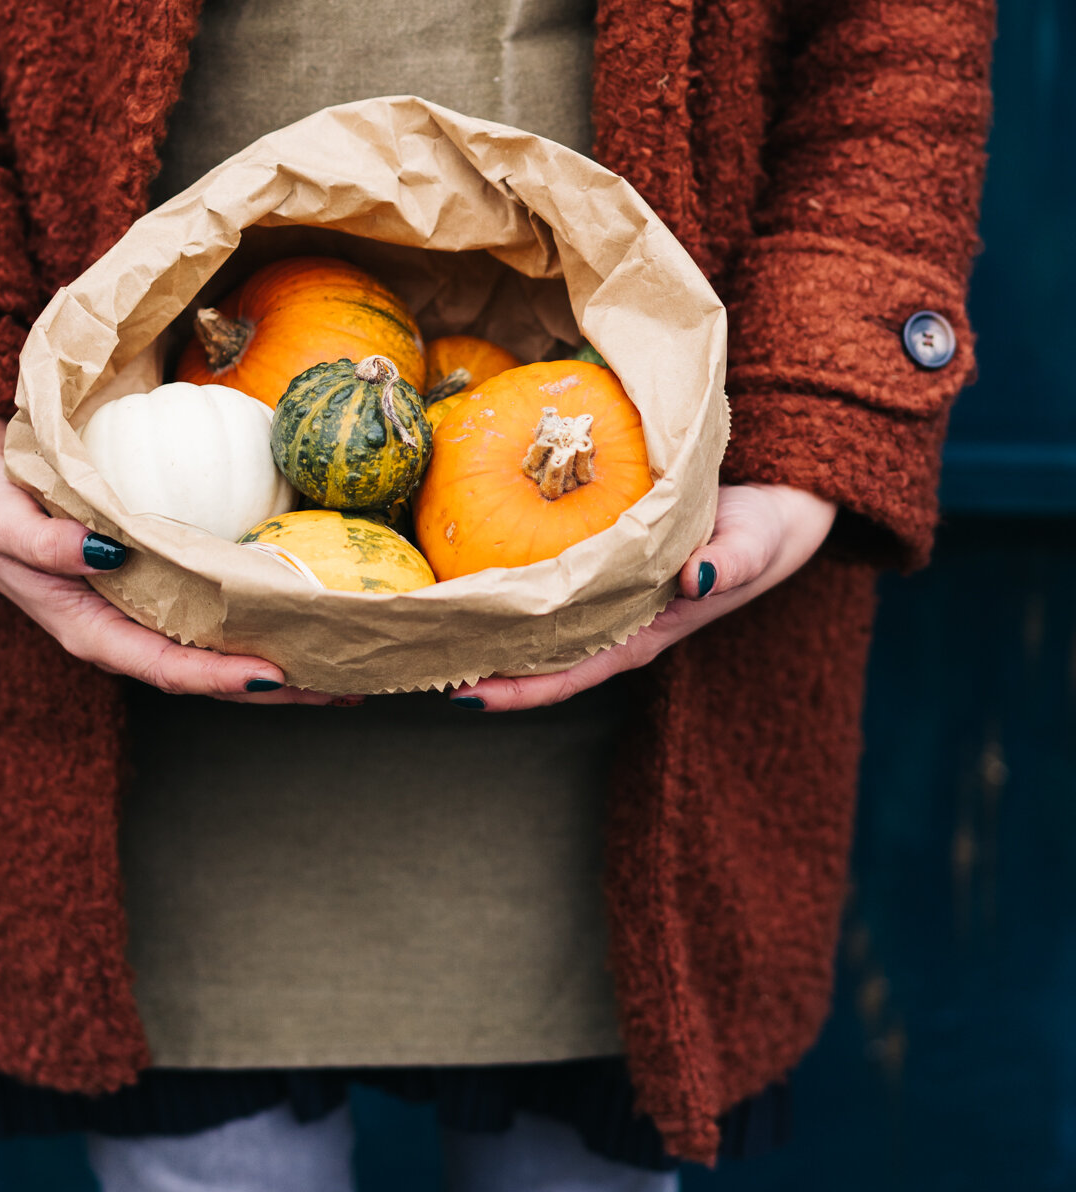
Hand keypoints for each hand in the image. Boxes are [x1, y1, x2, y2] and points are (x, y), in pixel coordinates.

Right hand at [0, 414, 333, 704]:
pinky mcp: (162, 578)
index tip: (277, 677)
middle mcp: (127, 627)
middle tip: (347, 685)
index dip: (222, 678)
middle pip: (211, 670)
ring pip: (223, 644)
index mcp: (91, 630)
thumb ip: (44, 542)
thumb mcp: (2, 521)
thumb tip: (106, 552)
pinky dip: (263, 609)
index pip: (167, 667)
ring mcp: (147, 607)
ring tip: (347, 656)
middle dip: (278, 685)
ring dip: (284, 653)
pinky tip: (306, 600)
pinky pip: (219, 603)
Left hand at [448, 482, 837, 712]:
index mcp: (645, 630)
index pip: (570, 674)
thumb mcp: (759, 540)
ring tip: (418, 613)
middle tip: (412, 656)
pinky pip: (540, 567)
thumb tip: (696, 580)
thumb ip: (733, 562)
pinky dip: (501, 567)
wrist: (780, 494)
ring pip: (529, 616)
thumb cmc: (769, 524)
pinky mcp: (596, 552)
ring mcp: (600, 589)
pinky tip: (457, 545)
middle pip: (532, 654)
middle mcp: (612, 617)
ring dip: (479, 618)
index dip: (518, 691)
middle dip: (476, 661)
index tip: (464, 697)